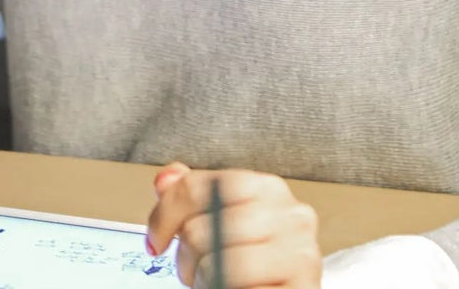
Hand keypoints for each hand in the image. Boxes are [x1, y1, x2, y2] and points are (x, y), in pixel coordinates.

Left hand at [144, 161, 322, 288]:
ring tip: (218, 284)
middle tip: (196, 272)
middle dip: (187, 258)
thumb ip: (196, 202)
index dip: (168, 213)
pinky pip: (241, 287)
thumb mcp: (223, 227)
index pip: (204, 186)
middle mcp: (292, 216)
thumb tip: (165, 180)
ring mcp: (301, 253)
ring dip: (207, 282)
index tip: (157, 239)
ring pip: (221, 263)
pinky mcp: (302, 285)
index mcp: (269, 190)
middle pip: (206, 227)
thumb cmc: (254, 269)